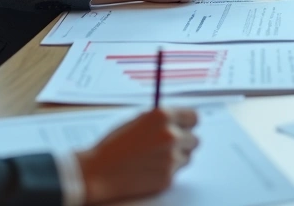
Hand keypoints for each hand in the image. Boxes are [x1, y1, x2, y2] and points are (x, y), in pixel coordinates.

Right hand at [77, 108, 198, 203]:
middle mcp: (170, 135)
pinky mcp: (168, 177)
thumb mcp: (137, 121)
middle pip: (195, 139)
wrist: (99, 172)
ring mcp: (171, 157)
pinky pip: (177, 172)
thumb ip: (161, 120)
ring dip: (177, 157)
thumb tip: (179, 120)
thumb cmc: (114, 145)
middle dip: (184, 142)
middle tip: (168, 145)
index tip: (184, 127)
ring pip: (188, 156)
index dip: (188, 123)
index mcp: (162, 116)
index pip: (194, 117)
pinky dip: (167, 171)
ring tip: (155, 157)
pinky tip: (149, 168)